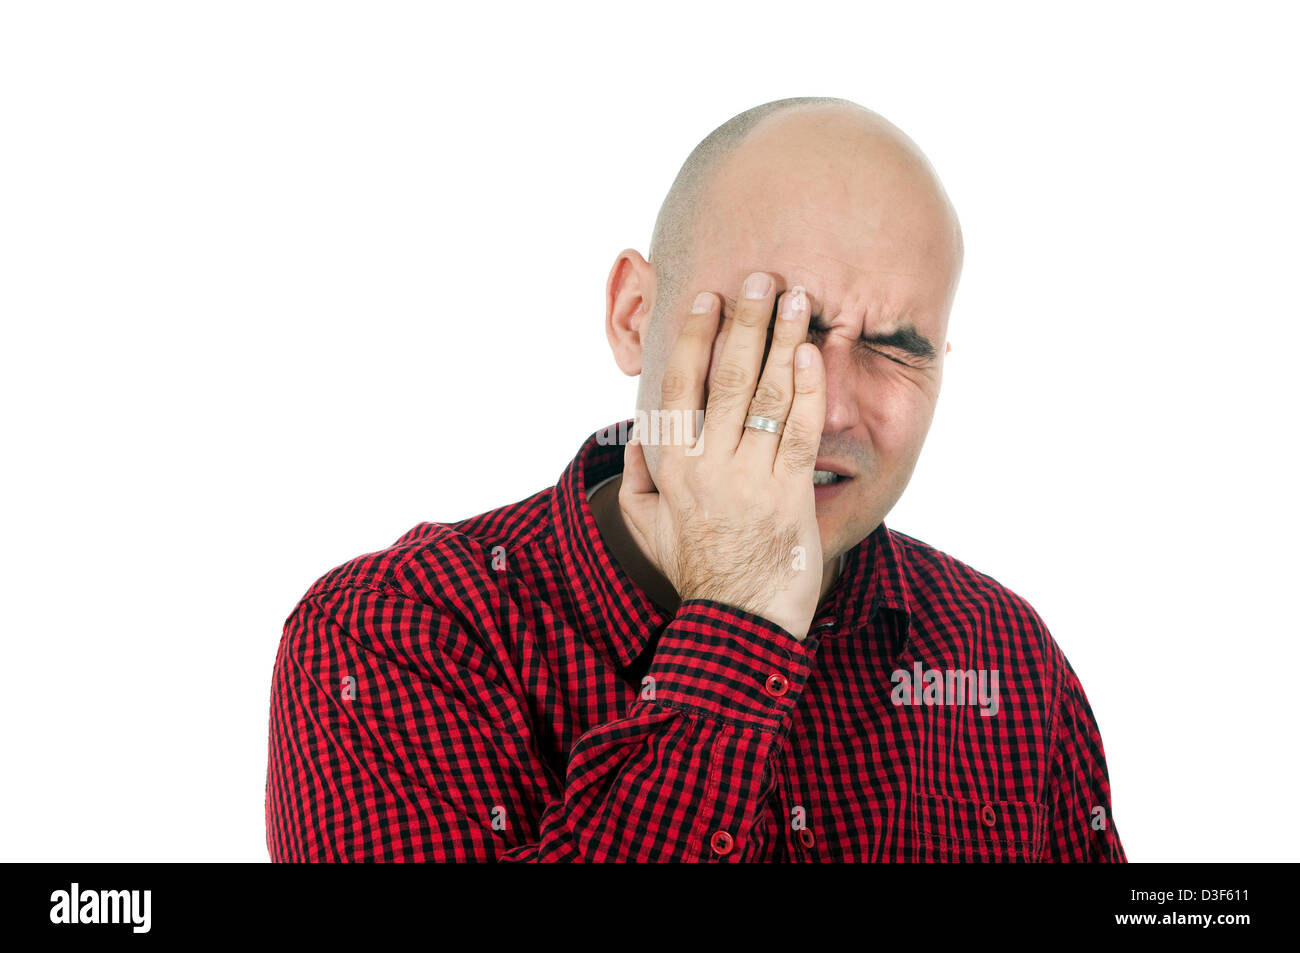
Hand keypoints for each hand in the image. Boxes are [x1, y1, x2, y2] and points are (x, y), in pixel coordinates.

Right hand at [619, 271, 825, 639]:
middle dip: (745, 320)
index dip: (693, 336)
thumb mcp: (648, 524)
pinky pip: (801, 429)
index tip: (707, 299)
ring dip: (782, 338)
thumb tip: (641, 435)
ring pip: (766, 393)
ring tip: (798, 297)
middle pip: (726, 375)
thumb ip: (640, 476)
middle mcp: (706, 463)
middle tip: (762, 279)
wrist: (736, 623)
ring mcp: (749, 477)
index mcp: (670, 465)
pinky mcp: (789, 493)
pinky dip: (808, 387)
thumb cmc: (695, 571)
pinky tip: (813, 352)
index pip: (678, 384)